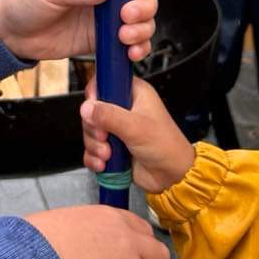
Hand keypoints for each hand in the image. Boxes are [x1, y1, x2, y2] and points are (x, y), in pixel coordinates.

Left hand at [0, 0, 156, 63]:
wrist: (11, 35)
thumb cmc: (24, 2)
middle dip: (144, 7)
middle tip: (127, 16)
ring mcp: (105, 18)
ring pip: (141, 21)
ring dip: (143, 29)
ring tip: (125, 37)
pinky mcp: (102, 41)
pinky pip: (129, 44)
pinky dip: (138, 48)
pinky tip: (131, 53)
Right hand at [81, 76, 195, 194]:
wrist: (172, 176)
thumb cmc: (166, 146)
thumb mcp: (136, 127)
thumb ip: (109, 116)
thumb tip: (86, 108)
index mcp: (133, 93)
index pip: (105, 82)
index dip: (95, 94)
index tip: (94, 109)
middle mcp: (123, 109)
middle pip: (92, 110)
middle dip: (94, 128)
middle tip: (105, 137)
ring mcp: (116, 129)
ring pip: (90, 131)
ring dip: (95, 146)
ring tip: (108, 154)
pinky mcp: (112, 147)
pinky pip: (91, 149)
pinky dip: (94, 158)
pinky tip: (105, 164)